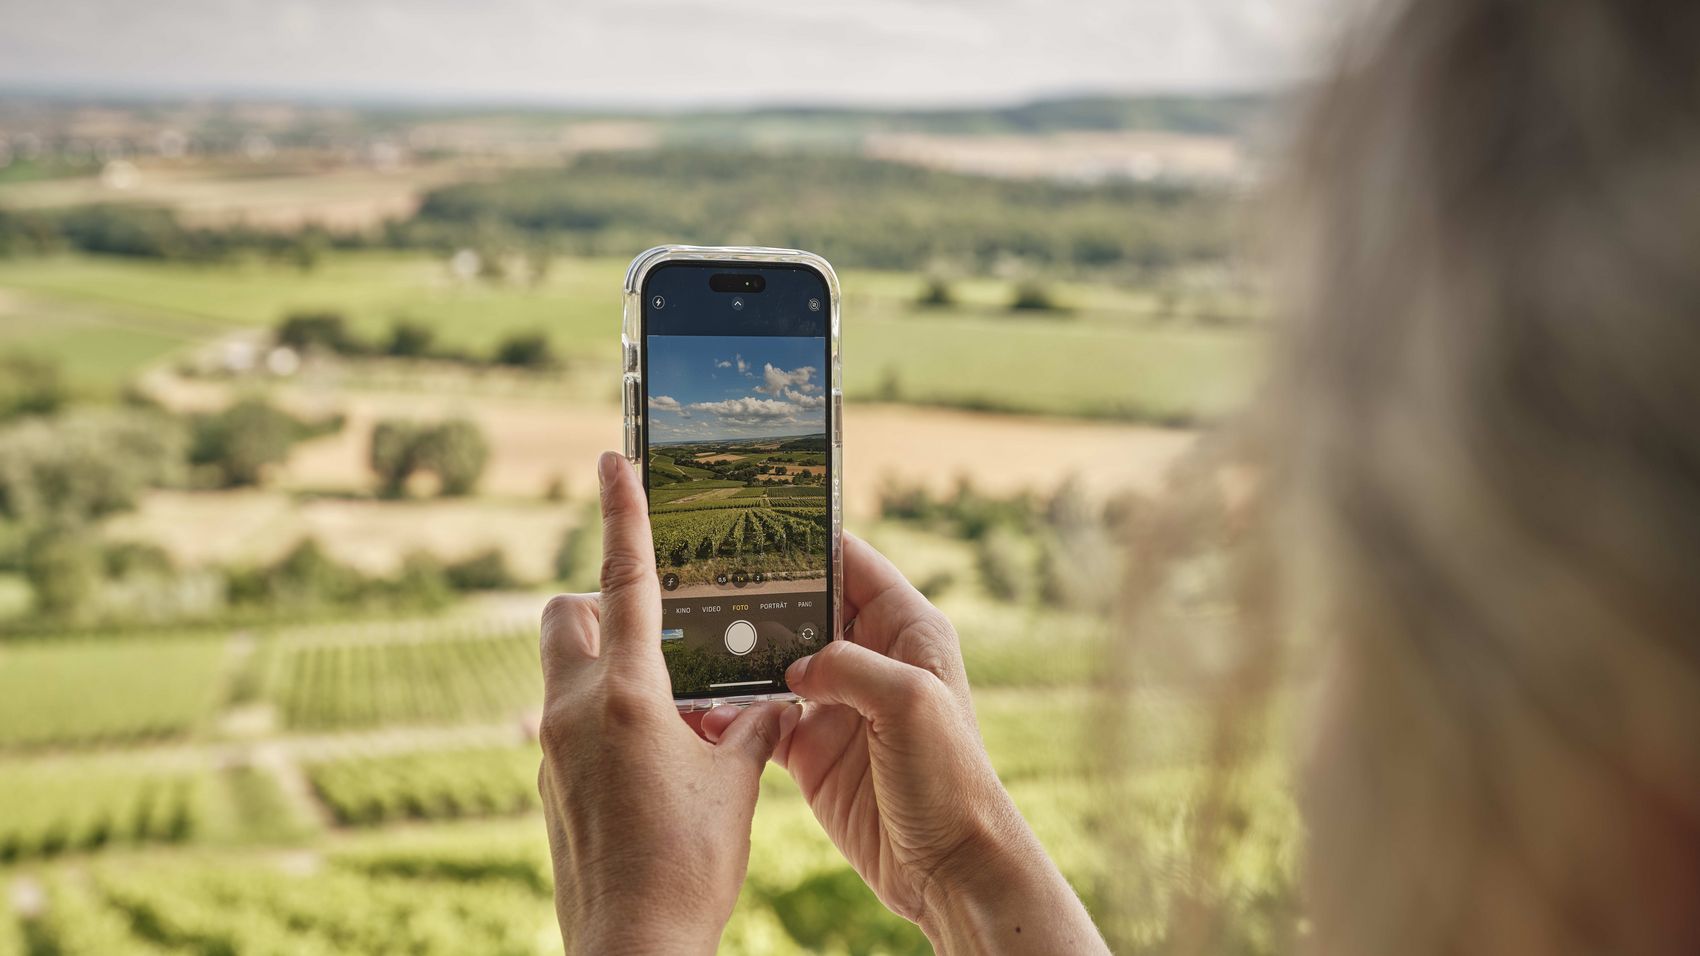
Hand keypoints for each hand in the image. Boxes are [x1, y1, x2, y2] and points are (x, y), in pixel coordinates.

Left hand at [537, 451, 789, 953]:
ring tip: (671, 712)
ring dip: (607, 669)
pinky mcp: (548, 784)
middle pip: (566, 617)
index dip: (623, 513)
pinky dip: (605, 719)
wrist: (632, 950)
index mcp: (624, 696)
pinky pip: (568, 723)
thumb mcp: (734, 786)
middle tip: (658, 633)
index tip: (613, 459)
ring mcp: (550, 750)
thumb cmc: (689, 866)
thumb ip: (750, 728)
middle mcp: (572, 711)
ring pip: (564, 672)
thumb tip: (771, 707)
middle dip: (600, 605)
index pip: (624, 581)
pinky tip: (654, 765)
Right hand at [702, 534, 1105, 952]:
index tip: (757, 526)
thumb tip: (796, 665)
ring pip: (775, 661)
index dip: (810, 542)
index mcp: (907, 629)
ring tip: (688, 637)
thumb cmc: (951, 779)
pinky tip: (699, 708)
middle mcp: (871, 659)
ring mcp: (838, 704)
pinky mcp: (812, 750)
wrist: (948, 869)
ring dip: (737, 654)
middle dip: (758, 595)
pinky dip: (732, 713)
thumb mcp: (911, 702)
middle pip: (804, 607)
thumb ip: (850, 666)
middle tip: (701, 578)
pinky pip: (762, 718)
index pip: (853, 563)